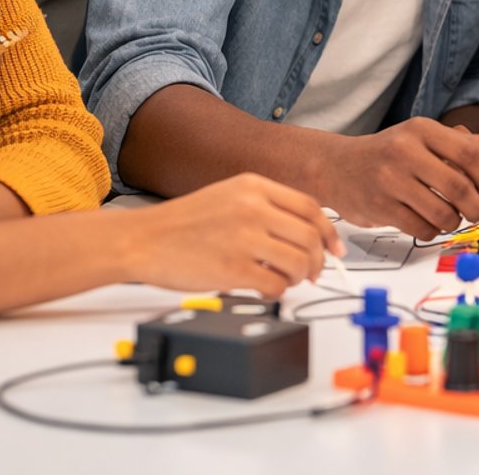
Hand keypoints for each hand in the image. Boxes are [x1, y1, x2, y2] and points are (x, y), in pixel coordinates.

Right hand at [124, 172, 339, 298]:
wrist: (141, 239)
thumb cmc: (182, 223)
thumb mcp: (228, 195)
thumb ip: (265, 207)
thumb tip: (304, 232)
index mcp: (253, 186)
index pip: (310, 207)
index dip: (329, 231)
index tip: (336, 248)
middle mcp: (252, 208)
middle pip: (310, 237)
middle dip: (319, 260)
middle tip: (315, 272)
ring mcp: (244, 238)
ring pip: (299, 262)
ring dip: (301, 277)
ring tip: (288, 280)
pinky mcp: (233, 268)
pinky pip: (276, 284)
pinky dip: (280, 291)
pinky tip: (268, 289)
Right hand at [329, 118, 478, 238]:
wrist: (336, 167)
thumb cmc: (388, 155)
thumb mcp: (422, 138)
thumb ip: (460, 150)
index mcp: (421, 129)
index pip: (470, 154)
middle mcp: (405, 151)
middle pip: (459, 187)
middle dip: (477, 207)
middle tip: (477, 212)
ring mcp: (390, 180)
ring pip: (443, 213)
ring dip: (455, 221)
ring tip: (450, 217)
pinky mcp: (380, 208)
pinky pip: (423, 229)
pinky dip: (433, 231)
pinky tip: (427, 222)